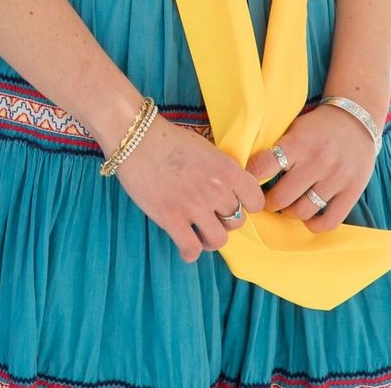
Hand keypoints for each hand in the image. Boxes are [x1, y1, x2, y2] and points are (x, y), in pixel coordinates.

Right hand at [113, 117, 267, 263]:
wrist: (135, 137)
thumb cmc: (168, 139)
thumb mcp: (206, 149)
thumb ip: (221, 172)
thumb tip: (228, 192)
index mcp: (228, 170)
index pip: (255, 201)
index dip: (245, 205)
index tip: (232, 204)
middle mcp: (216, 190)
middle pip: (236, 222)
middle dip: (224, 221)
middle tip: (209, 216)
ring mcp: (194, 206)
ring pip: (218, 240)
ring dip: (210, 239)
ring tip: (199, 234)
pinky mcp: (171, 218)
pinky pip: (191, 249)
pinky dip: (190, 253)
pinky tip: (185, 248)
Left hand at [246, 103, 379, 232]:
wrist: (356, 119)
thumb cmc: (317, 127)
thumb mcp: (293, 129)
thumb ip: (276, 149)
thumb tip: (248, 173)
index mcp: (297, 143)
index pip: (262, 166)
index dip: (249, 178)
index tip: (246, 183)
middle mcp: (317, 161)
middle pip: (281, 197)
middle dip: (268, 203)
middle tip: (266, 201)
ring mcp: (336, 178)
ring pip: (303, 211)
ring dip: (290, 213)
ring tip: (288, 206)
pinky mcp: (353, 191)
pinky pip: (330, 221)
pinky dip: (314, 225)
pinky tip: (308, 218)